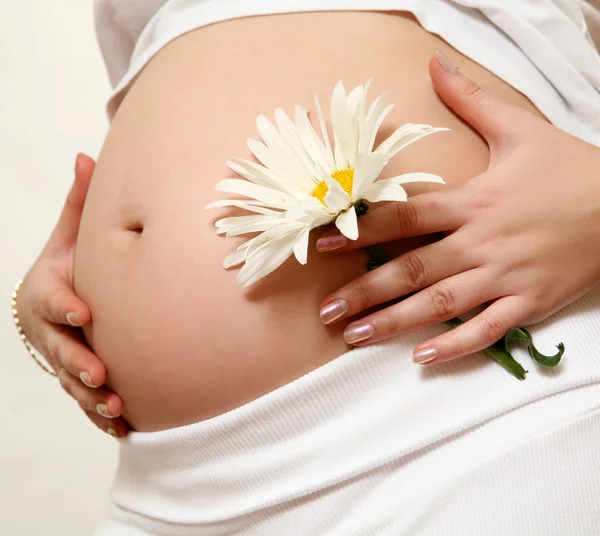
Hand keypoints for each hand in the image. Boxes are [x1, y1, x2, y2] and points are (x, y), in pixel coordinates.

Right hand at [16, 154, 128, 436]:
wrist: (58, 300)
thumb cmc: (69, 265)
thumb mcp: (69, 235)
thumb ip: (79, 204)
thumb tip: (87, 155)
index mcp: (49, 291)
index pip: (52, 300)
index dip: (65, 307)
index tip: (85, 313)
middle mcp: (52, 329)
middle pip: (59, 349)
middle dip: (78, 362)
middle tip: (101, 374)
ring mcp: (62, 356)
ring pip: (71, 381)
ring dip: (91, 397)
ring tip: (117, 409)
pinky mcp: (77, 376)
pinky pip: (86, 400)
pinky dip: (102, 417)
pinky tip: (125, 428)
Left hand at [316, 50, 599, 365]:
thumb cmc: (569, 169)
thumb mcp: (519, 128)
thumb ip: (470, 100)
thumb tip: (435, 64)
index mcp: (473, 201)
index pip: (406, 217)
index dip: (362, 231)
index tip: (323, 245)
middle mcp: (482, 242)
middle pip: (414, 269)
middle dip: (366, 291)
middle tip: (327, 312)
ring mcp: (506, 276)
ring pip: (442, 304)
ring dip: (395, 322)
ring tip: (355, 336)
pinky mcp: (529, 302)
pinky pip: (488, 330)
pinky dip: (456, 346)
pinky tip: (422, 357)